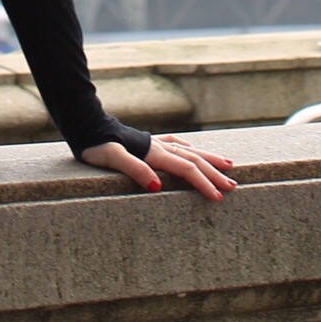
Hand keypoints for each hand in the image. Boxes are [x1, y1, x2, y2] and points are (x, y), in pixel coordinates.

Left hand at [79, 132, 236, 199]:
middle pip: (194, 159)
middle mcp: (159, 146)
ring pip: (190, 150)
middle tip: (234, 185)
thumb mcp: (111, 159)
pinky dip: (190, 149)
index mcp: (154, 153)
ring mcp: (155, 142)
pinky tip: (194, 150)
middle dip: (215, 173)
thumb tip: (157, 186)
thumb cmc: (96, 145)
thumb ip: (135, 170)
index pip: (187, 169)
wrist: (86, 124)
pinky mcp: (148, 141)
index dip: (204, 183)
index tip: (219, 197)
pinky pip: (177, 144)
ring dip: (209, 159)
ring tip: (228, 165)